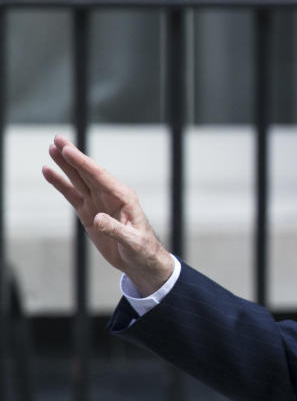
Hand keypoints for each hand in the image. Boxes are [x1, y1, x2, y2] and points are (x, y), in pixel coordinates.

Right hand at [41, 135, 173, 295]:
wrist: (142, 261)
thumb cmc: (142, 250)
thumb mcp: (132, 242)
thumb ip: (116, 230)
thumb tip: (97, 218)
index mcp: (123, 198)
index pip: (99, 176)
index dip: (83, 163)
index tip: (68, 150)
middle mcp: (110, 196)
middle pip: (87, 172)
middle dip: (73, 156)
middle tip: (57, 139)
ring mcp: (99, 203)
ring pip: (79, 180)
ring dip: (65, 165)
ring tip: (51, 149)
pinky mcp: (90, 213)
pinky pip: (73, 195)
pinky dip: (61, 184)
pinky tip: (50, 172)